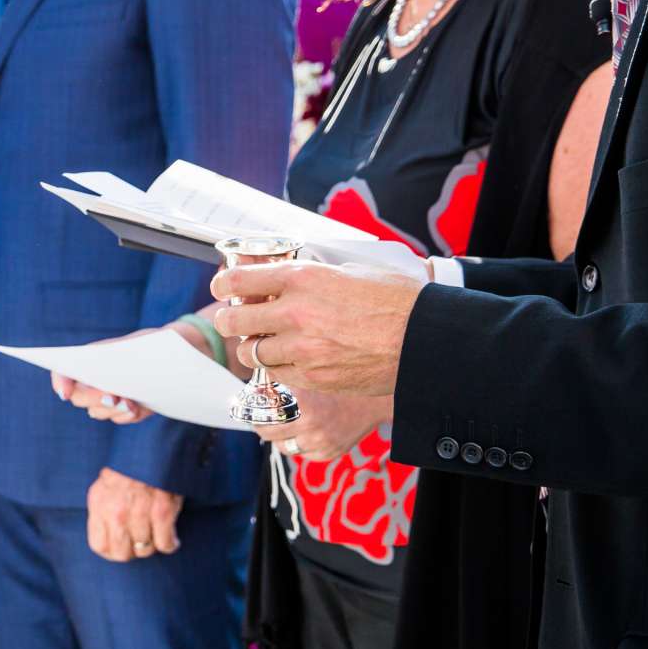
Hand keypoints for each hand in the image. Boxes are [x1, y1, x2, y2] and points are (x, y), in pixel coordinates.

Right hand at [50, 326, 203, 422]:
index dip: (60, 380)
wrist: (189, 352)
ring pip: (97, 411)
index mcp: (94, 357)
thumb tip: (105, 388)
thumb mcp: (140, 346)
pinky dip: (127, 415)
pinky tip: (140, 407)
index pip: (64, 369)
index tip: (65, 393)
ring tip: (131, 404)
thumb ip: (116, 361)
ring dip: (111, 410)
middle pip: (79, 397)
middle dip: (93, 399)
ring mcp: (113, 394)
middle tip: (113, 397)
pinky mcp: (129, 407)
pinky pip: (119, 418)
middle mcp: (99, 377)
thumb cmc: (160, 343)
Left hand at [85, 466, 182, 562]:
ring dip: (152, 546)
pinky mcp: (162, 512)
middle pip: (122, 554)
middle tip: (139, 544)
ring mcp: (140, 513)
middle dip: (132, 552)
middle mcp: (117, 512)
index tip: (121, 547)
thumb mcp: (103, 489)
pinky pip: (165, 544)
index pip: (99, 546)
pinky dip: (170, 544)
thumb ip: (101, 514)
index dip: (111, 552)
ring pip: (145, 551)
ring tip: (155, 536)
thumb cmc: (127, 472)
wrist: (151, 450)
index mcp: (99, 506)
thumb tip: (105, 540)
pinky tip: (172, 538)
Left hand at [211, 260, 423, 396]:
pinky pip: (277, 374)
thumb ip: (312, 275)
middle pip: (234, 320)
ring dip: (254, 347)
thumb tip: (283, 275)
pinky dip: (277, 367)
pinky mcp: (314, 377)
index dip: (223, 283)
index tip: (221, 287)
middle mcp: (296, 312)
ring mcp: (303, 349)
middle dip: (230, 320)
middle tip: (234, 320)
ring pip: (251, 352)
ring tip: (265, 342)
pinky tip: (290, 360)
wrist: (427, 339)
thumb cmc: (398, 300)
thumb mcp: (352, 271)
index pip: (239, 279)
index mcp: (304, 278)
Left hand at [254, 389, 392, 463]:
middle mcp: (310, 423)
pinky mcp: (329, 453)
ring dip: (278, 437)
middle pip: (266, 432)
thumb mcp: (308, 376)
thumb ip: (283, 380)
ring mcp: (320, 441)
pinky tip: (303, 432)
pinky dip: (297, 444)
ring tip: (280, 426)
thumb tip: (255, 387)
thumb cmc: (338, 383)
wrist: (374, 400)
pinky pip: (301, 454)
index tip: (244, 407)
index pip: (261, 412)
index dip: (249, 409)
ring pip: (282, 446)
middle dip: (259, 425)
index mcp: (301, 399)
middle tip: (257, 418)